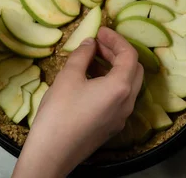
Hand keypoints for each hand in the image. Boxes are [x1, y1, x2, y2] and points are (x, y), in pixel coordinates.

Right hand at [12, 27, 143, 177]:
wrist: (52, 154)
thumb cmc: (59, 113)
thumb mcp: (69, 77)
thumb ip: (82, 55)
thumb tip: (90, 43)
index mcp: (120, 87)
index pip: (129, 54)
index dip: (116, 39)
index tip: (101, 31)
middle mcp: (127, 102)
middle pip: (134, 69)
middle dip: (118, 52)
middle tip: (98, 43)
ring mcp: (121, 116)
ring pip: (127, 84)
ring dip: (114, 67)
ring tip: (92, 58)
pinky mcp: (112, 126)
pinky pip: (119, 98)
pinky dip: (111, 82)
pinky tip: (90, 79)